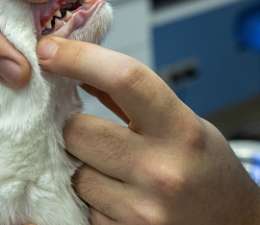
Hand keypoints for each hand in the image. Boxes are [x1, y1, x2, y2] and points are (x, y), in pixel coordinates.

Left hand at [36, 37, 259, 223]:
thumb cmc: (210, 170)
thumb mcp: (182, 122)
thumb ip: (132, 97)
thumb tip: (81, 71)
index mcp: (181, 130)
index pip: (124, 78)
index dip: (79, 57)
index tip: (49, 50)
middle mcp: (161, 171)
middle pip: (77, 130)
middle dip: (77, 128)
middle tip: (98, 135)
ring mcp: (142, 210)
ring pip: (75, 174)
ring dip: (85, 168)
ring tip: (117, 172)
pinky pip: (84, 207)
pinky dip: (94, 199)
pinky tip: (120, 197)